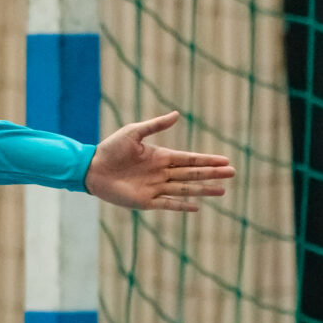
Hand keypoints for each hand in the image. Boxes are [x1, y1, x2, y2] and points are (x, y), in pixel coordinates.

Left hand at [83, 111, 234, 211]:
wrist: (90, 168)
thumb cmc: (110, 149)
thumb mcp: (133, 133)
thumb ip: (155, 125)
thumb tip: (177, 114)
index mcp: (160, 156)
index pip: (190, 159)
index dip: (207, 160)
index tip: (225, 160)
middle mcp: (161, 173)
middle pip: (192, 174)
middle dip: (212, 174)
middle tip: (232, 173)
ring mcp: (155, 187)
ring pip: (185, 189)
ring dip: (203, 190)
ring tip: (222, 190)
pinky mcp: (145, 201)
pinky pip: (168, 204)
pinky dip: (182, 206)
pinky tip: (197, 207)